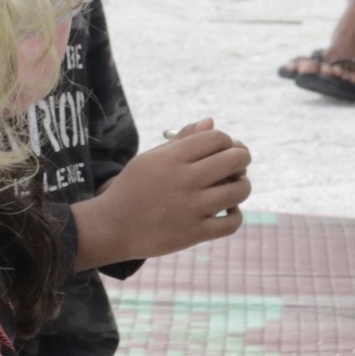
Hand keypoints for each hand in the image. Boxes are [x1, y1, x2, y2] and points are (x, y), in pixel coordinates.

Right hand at [76, 121, 249, 266]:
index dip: (228, 141)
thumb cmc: (134, 188)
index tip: (224, 149)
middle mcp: (184, 180)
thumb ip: (183, 140)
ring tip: (233, 187)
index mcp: (172, 158)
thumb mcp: (151, 158)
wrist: (112, 226)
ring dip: (242, 185)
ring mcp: (190, 208)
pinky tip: (227, 210)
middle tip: (238, 164)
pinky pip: (232, 222)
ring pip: (240, 190)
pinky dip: (235, 215)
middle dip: (243, 158)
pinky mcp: (193, 233)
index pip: (218, 138)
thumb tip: (211, 122)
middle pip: (235, 160)